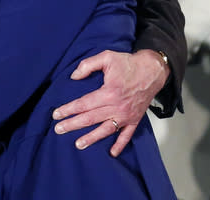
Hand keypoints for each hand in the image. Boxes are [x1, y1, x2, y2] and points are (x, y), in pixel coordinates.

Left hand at [51, 49, 167, 155]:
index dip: (68, 110)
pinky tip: (112, 153)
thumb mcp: (106, 57)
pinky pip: (127, 135)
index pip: (84, 104)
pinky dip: (120, 144)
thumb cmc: (128, 63)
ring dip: (91, 138)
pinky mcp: (135, 119)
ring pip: (106, 129)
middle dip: (73, 124)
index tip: (56, 114)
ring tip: (78, 144)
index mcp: (109, 92)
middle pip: (91, 118)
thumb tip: (73, 77)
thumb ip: (87, 65)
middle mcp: (117, 106)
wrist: (153, 70)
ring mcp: (127, 115)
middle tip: (58, 129)